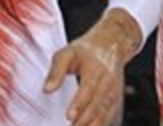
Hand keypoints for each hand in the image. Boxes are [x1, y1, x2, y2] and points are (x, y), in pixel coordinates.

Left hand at [44, 10, 138, 125]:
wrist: (112, 44)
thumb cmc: (86, 51)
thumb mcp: (68, 53)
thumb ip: (56, 71)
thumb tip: (47, 90)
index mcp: (96, 67)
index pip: (89, 87)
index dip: (79, 103)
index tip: (69, 116)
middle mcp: (108, 80)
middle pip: (98, 103)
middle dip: (85, 120)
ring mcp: (114, 90)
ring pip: (106, 112)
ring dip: (93, 125)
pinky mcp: (116, 99)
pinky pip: (110, 116)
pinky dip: (101, 125)